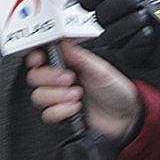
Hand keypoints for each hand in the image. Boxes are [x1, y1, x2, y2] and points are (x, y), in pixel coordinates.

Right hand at [26, 41, 141, 141]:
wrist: (125, 117)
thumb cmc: (115, 91)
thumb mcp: (100, 69)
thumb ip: (80, 56)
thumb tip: (63, 42)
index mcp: (66, 64)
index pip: (40, 58)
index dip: (35, 57)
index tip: (39, 59)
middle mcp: (58, 82)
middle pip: (34, 77)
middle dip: (49, 78)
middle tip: (69, 79)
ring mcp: (58, 99)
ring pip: (38, 96)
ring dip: (58, 96)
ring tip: (77, 95)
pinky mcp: (60, 116)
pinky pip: (48, 115)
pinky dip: (61, 111)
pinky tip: (76, 108)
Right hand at [78, 0, 159, 81]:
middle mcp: (120, 15)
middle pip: (95, 16)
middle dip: (113, 6)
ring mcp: (128, 36)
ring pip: (108, 36)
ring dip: (125, 24)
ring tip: (144, 15)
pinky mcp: (140, 55)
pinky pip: (126, 54)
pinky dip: (137, 43)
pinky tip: (149, 33)